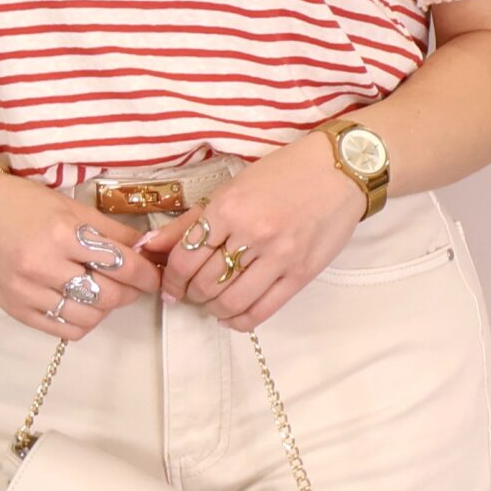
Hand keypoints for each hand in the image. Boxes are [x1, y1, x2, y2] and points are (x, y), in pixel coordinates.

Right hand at [0, 163, 162, 337]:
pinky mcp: (16, 309)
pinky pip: (63, 329)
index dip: (145, 273)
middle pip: (108, 294)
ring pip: (88, 316)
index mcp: (60, 232)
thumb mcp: (68, 205)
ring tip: (108, 291)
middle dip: (130, 291)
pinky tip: (84, 305)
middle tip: (134, 282)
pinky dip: (83, 322)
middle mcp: (43, 265)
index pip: (119, 262)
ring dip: (107, 308)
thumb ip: (110, 230)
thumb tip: (147, 248)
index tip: (154, 274)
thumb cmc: (18, 202)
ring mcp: (27, 291)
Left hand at [134, 136, 367, 329]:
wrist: (338, 170)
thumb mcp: (231, 187)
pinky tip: (232, 315)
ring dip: (213, 309)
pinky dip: (240, 320)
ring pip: (231, 302)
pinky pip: (262, 311)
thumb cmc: (283, 174)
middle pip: (205, 283)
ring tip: (212, 302)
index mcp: (229, 207)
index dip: (171, 280)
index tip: (169, 286)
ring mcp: (279, 256)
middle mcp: (252, 233)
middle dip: (190, 295)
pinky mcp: (301, 274)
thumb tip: (152, 246)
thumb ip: (189, 220)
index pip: (185, 257)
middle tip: (190, 293)